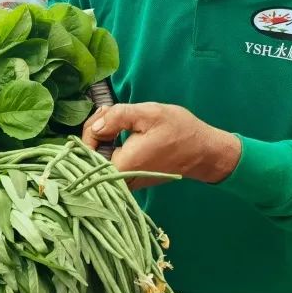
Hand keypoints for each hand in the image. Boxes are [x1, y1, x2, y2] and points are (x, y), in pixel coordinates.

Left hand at [81, 102, 241, 188]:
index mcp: (122, 166)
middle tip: (110, 111)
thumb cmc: (179, 131)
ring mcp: (126, 182)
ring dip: (102, 136)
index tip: (105, 114)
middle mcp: (120, 180)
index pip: (86, 153)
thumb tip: (95, 127)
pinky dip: (110, 144)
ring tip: (115, 116)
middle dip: (95, 129)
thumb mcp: (148, 113)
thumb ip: (117, 117)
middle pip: (90, 156)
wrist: (205, 152)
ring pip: (99, 159)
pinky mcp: (131, 179)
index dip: (89, 129)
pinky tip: (119, 128)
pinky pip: (110, 162)